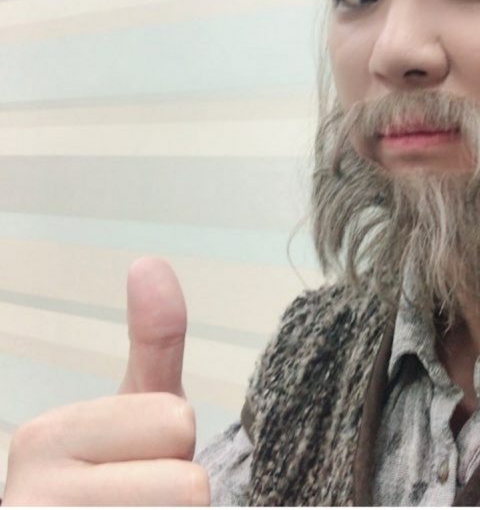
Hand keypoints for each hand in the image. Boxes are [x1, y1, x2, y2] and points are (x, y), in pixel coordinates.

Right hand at [3, 257, 209, 505]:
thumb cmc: (115, 482)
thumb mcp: (137, 409)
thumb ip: (154, 340)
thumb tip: (148, 259)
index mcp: (41, 439)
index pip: (177, 424)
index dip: (173, 449)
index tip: (132, 469)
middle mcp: (27, 499)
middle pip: (187, 484)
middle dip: (177, 498)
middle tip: (136, 508)